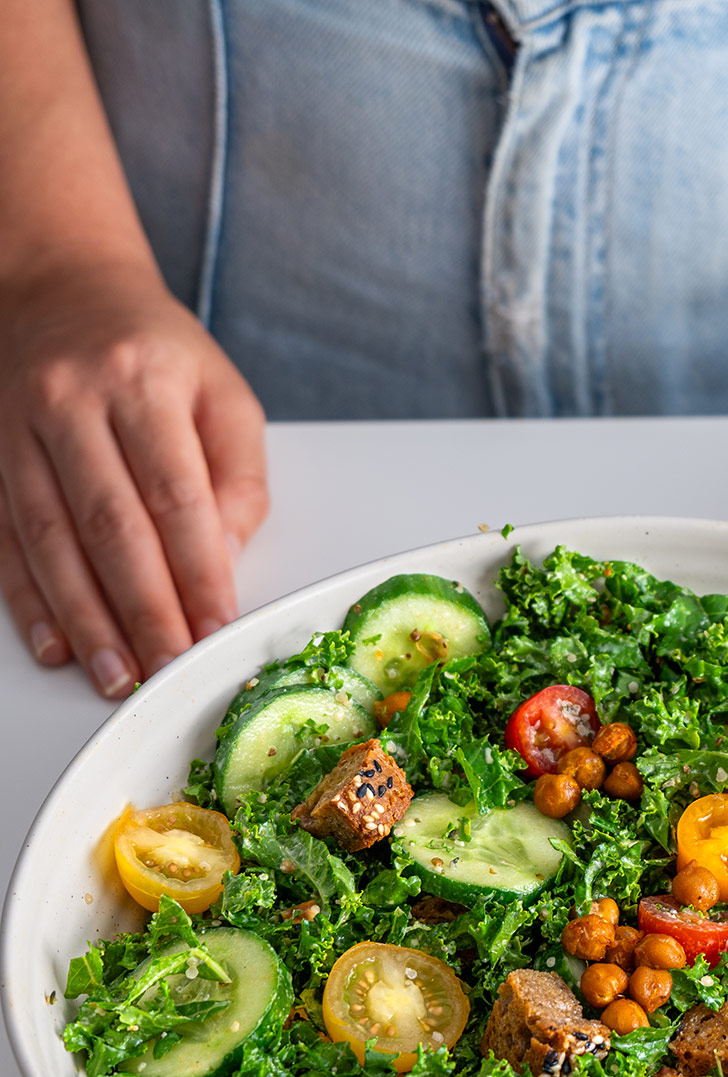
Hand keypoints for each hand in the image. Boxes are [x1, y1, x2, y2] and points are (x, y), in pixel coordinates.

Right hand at [0, 259, 267, 696]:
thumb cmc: (153, 351)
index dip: (197, 571)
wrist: (57, 286)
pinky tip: (55, 645)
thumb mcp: (221, 392)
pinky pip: (6, 540)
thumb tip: (226, 558)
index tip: (216, 627)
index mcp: (144, 380)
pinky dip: (29, 601)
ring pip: (52, 540)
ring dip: (86, 619)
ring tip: (116, 675)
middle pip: (111, 525)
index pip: (176, 494)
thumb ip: (239, 475)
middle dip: (144, 609)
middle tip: (169, 669)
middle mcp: (74, 401)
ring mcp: (20, 430)